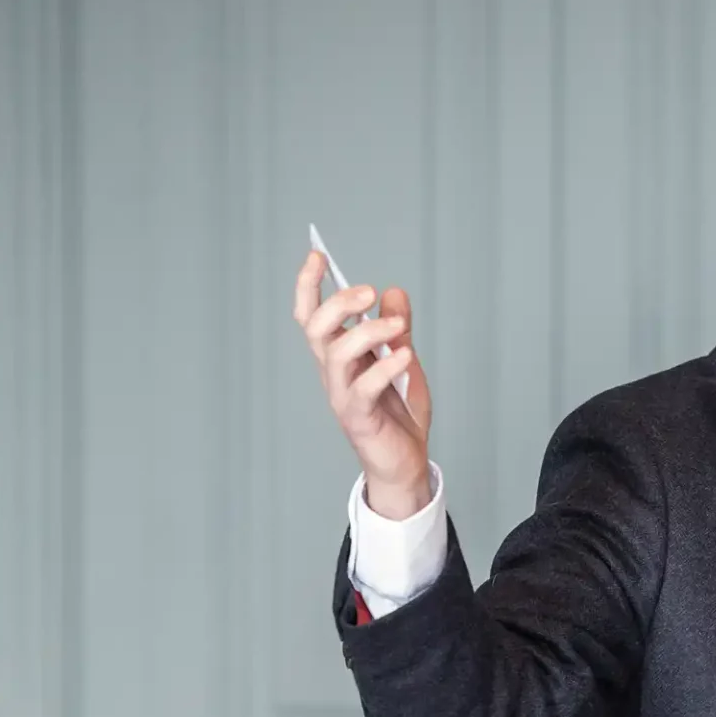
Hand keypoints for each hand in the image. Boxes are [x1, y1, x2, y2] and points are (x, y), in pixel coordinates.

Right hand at [293, 250, 432, 519]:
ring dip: (368, 331)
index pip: (311, 315)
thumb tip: (394, 291)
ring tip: (399, 327)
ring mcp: (343, 395)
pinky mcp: (360, 418)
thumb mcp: (403, 361)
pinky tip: (407, 356)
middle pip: (316, 328)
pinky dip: (386, 367)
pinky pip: (365, 387)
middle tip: (369, 291)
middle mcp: (334, 373)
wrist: (406, 461)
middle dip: (338, 302)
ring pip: (337, 353)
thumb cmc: (399, 413)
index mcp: (339, 356)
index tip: (316, 255)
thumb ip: (397, 329)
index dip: (308, 285)